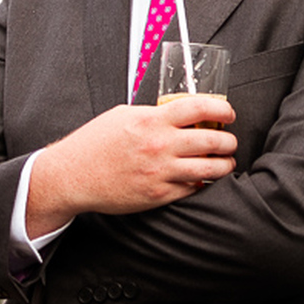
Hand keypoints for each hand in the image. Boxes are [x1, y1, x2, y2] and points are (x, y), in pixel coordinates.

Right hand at [28, 96, 238, 234]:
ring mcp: (161, 172)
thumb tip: (178, 113)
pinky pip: (192, 188)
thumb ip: (153, 114)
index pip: (200, 108)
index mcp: (152, 120)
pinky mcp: (158, 194)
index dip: (222, 109)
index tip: (228, 113)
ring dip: (224, 165)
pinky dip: (202, 183)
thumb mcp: (123, 116)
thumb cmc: (94, 144)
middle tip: (230, 141)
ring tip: (226, 162)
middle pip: (212, 140)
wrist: (72, 175)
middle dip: (229, 141)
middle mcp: (160, 146)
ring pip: (209, 169)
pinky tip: (202, 179)